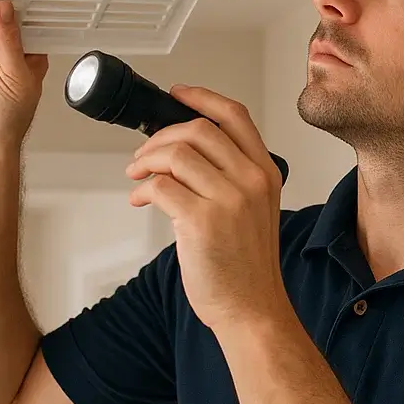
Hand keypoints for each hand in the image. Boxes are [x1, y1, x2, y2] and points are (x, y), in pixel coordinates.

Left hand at [124, 85, 287, 330]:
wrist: (251, 310)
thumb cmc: (246, 265)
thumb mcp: (252, 210)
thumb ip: (228, 176)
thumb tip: (180, 150)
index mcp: (265, 172)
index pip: (234, 116)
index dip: (201, 97)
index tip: (177, 94)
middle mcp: (251, 180)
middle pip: (198, 129)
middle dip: (160, 135)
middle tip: (144, 154)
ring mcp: (228, 200)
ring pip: (175, 153)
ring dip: (145, 161)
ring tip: (137, 176)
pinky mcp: (201, 221)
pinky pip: (160, 186)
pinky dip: (142, 189)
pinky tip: (139, 200)